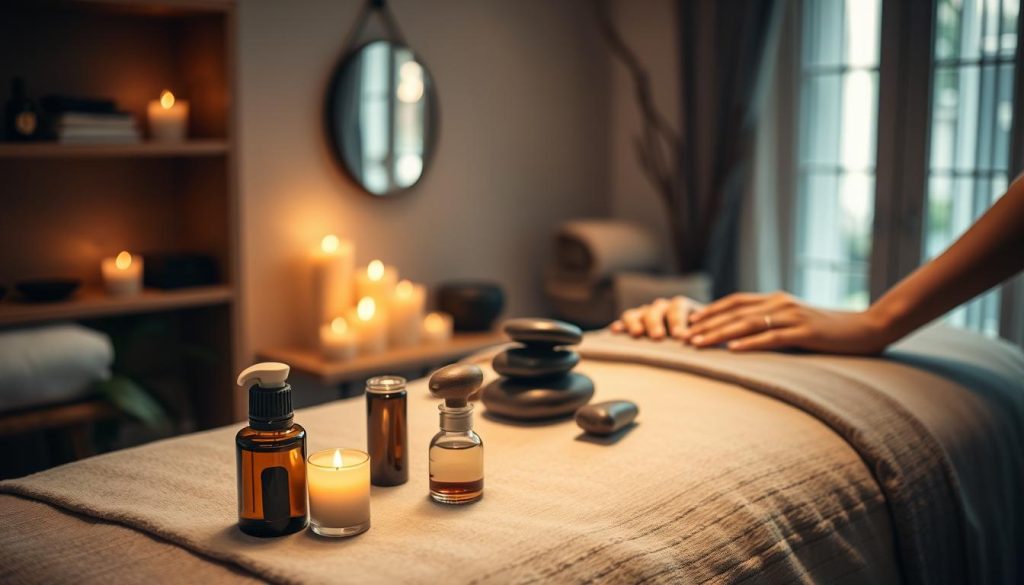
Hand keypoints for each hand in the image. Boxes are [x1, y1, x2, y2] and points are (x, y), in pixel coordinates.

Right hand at [609, 296, 703, 340]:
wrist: (686, 342)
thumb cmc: (699, 340)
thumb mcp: (706, 336)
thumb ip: (707, 338)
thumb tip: (711, 344)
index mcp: (682, 307)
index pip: (678, 307)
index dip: (679, 321)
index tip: (681, 337)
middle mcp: (662, 307)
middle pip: (656, 309)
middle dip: (657, 323)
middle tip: (658, 337)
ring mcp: (645, 315)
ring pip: (637, 313)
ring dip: (636, 322)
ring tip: (637, 334)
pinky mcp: (632, 324)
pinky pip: (623, 322)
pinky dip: (619, 326)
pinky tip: (615, 331)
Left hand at [684, 292, 892, 353]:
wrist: (868, 328)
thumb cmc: (829, 330)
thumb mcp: (796, 323)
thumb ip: (772, 323)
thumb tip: (743, 336)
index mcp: (776, 300)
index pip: (734, 302)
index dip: (709, 311)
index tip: (686, 321)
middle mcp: (780, 303)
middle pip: (734, 312)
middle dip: (705, 324)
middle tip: (681, 336)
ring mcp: (793, 317)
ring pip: (747, 324)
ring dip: (719, 334)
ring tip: (697, 343)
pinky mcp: (806, 333)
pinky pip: (773, 338)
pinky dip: (751, 344)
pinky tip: (733, 350)